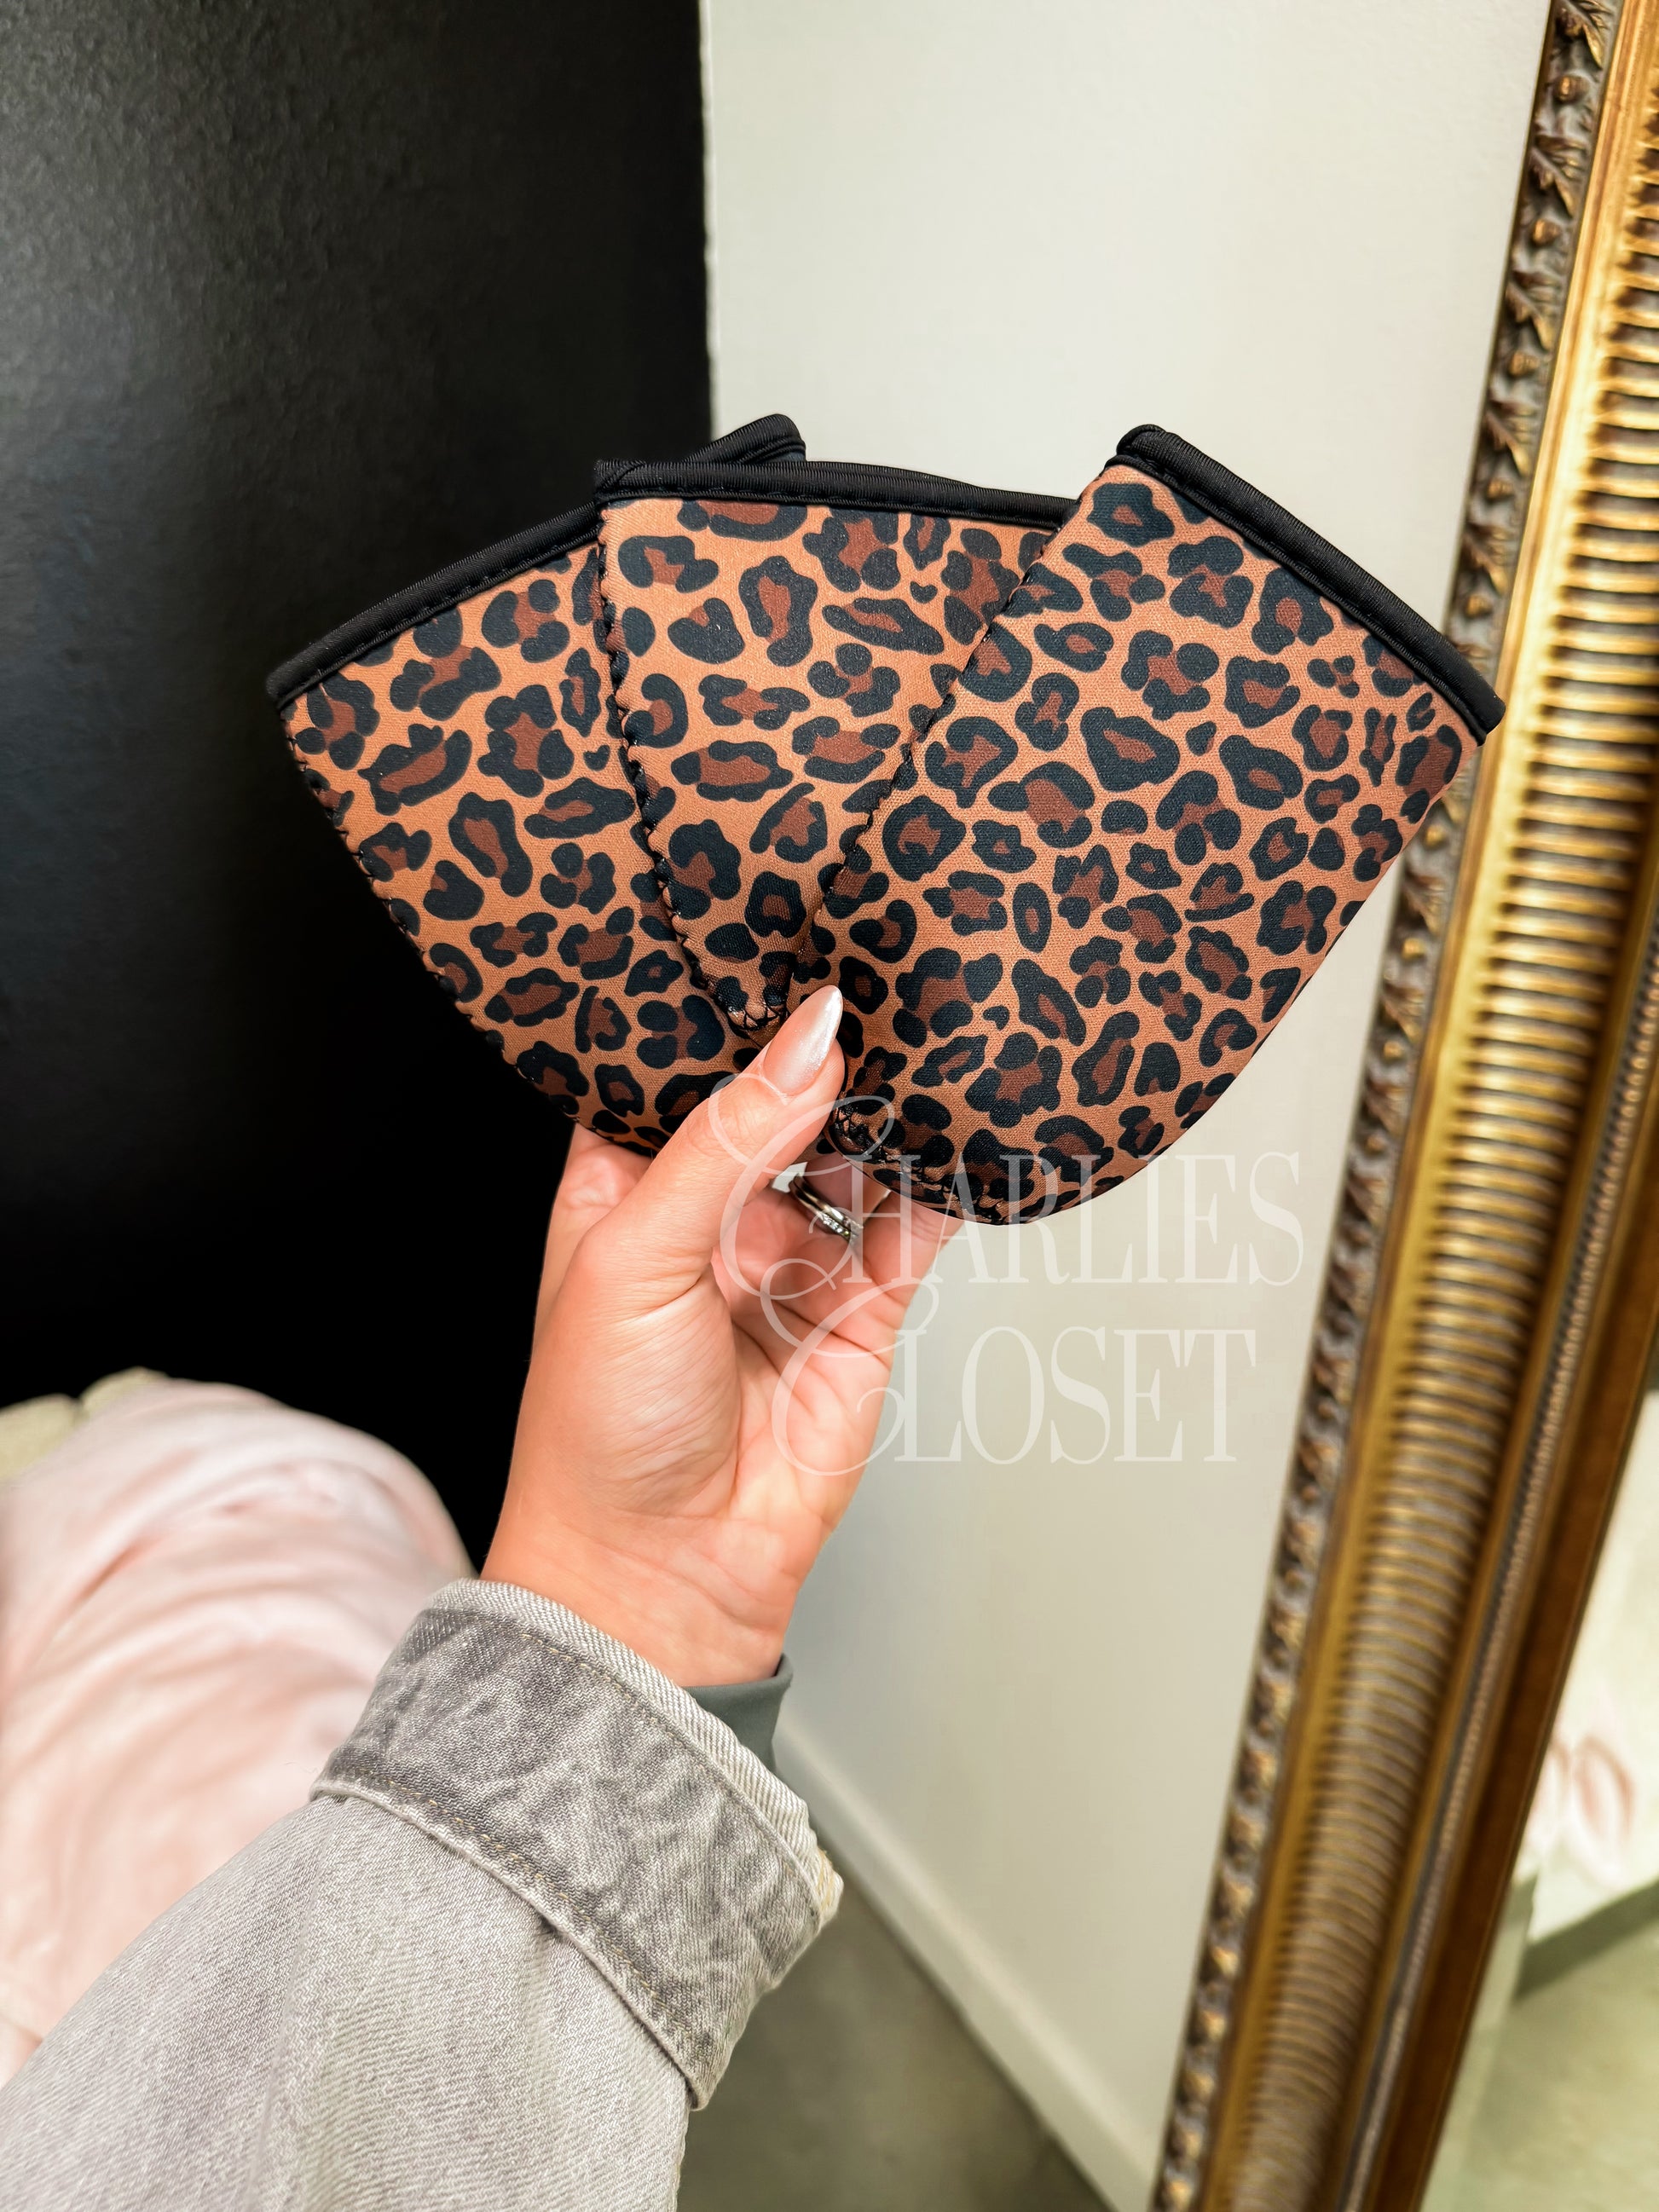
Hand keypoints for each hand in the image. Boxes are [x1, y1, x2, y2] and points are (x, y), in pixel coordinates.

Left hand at [483, 985, 956, 1683]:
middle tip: (871, 974)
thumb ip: (730, 1139)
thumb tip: (807, 1040)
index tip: (771, 943)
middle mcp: (709, 1218)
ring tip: (920, 1044)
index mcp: (624, 1190)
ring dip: (883, 1114)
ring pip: (852, 1161)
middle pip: (777, 1108)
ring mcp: (789, 1264)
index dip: (718, 1019)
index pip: (673, 1077)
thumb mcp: (637, 1253)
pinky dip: (938, 1188)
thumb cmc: (598, 1427)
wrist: (661, 1572)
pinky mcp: (858, 1316)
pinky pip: (909, 1234)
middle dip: (817, 1057)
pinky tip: (957, 1136)